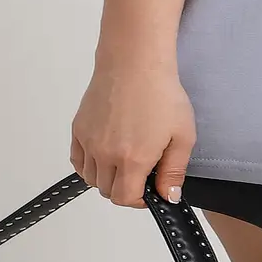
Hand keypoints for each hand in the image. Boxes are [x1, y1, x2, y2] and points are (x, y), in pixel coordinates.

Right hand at [70, 62, 195, 208]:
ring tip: (125, 156)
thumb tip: (168, 197)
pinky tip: (105, 152)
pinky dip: (90, 164)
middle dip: (126, 186)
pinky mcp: (78, 129)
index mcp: (132, 159)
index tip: (150, 188)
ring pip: (92, 178)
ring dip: (107, 176)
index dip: (140, 199)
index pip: (126, 199)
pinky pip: (78, 160)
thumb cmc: (162, 93)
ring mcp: (89, 142)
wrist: (136, 62)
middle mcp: (105, 155)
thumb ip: (174, 170)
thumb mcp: (183, 133)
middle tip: (142, 168)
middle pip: (108, 190)